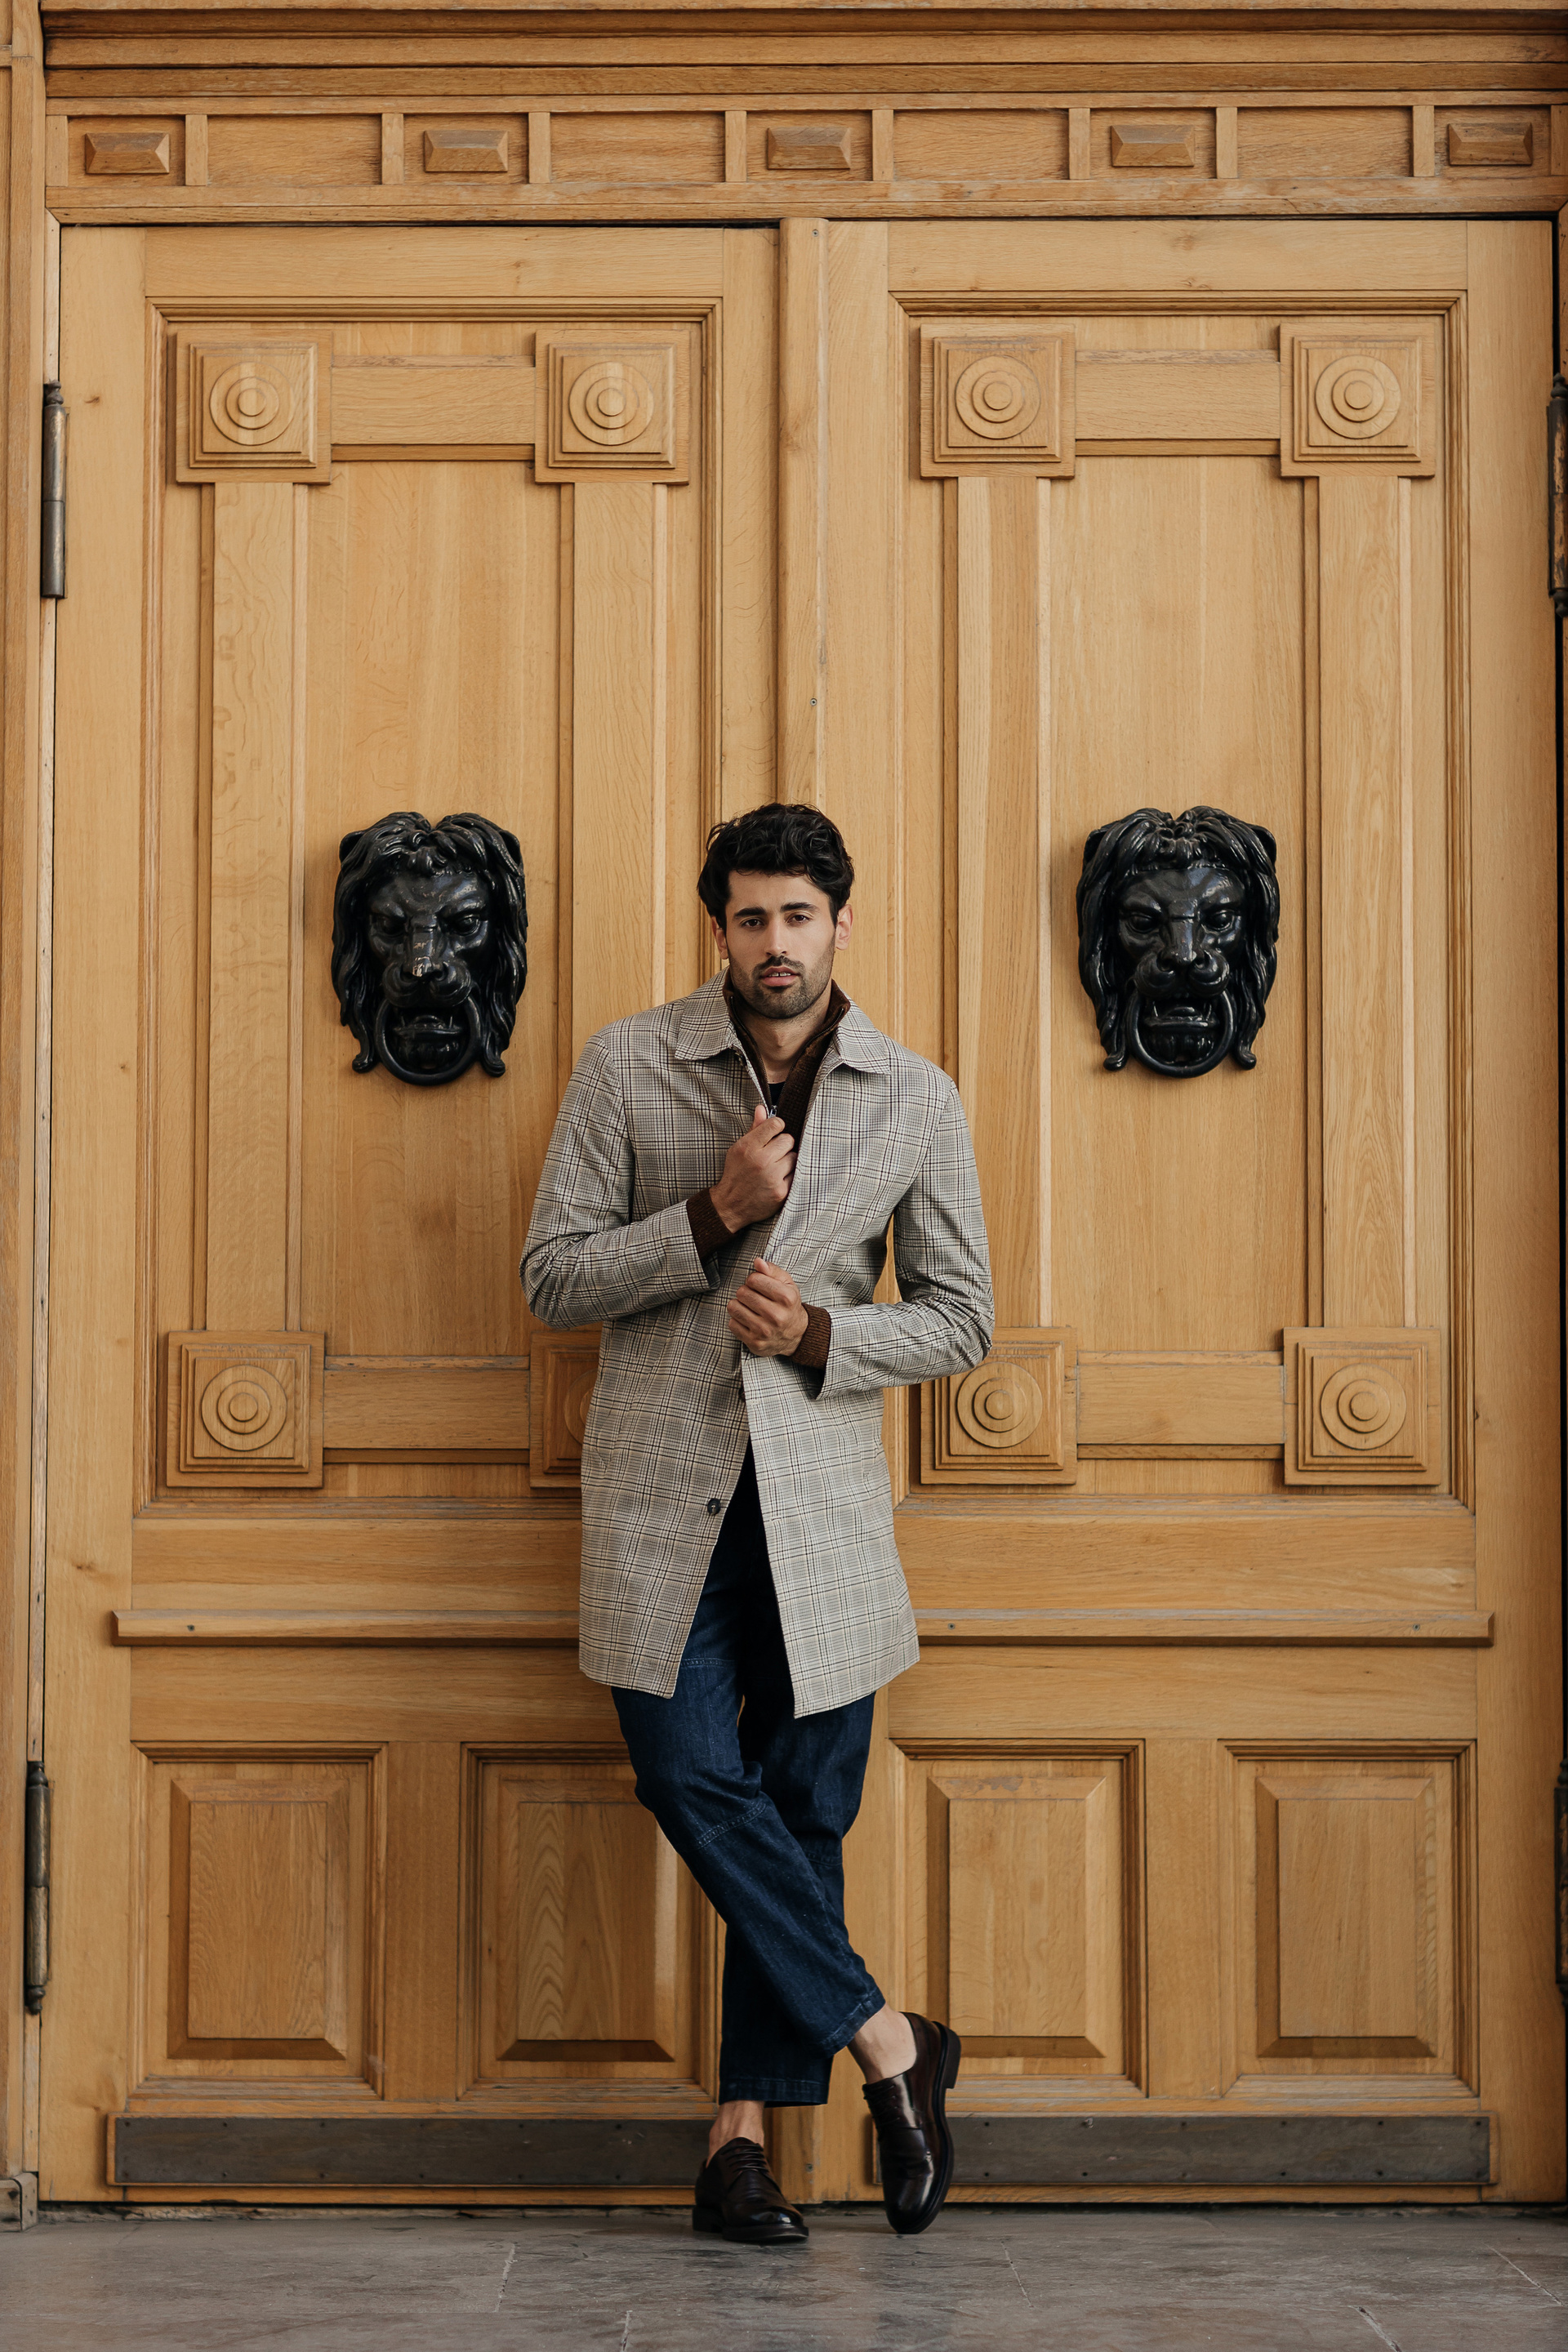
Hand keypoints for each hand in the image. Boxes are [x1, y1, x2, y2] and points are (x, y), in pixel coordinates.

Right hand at [711, 1103, 794, 1230]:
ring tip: (775, 1168)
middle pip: (788, 1140)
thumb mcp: (739, 1148)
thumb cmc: (736, 1173)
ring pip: (794, 1157)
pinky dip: (790, 1176)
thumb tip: (762, 1108)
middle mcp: (761, 1161)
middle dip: (782, 1146)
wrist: (730, 1205)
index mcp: (748, 1147)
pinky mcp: (781, 1192)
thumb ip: (753, 1129)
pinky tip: (778, 1179)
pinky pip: (796, 1175)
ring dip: (787, 1161)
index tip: (774, 1134)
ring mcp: (772, 1177)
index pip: (776, 1124)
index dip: (777, 1127)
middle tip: (773, 1154)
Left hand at [728, 1258, 808, 1357]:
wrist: (796, 1335)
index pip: (754, 1279)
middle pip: (742, 1293)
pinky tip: (748, 1319)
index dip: (753, 1279)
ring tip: (749, 1307)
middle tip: (753, 1296)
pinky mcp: (755, 1342)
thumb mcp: (787, 1284)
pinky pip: (732, 1323)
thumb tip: (758, 1262)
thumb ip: (772, 1270)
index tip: (758, 1285)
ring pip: (734, 1307)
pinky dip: (737, 1319)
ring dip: (738, 1304)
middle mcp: (777, 1316)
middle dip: (745, 1291)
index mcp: (786, 1298)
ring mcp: (765, 1331)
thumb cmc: (788, 1306)